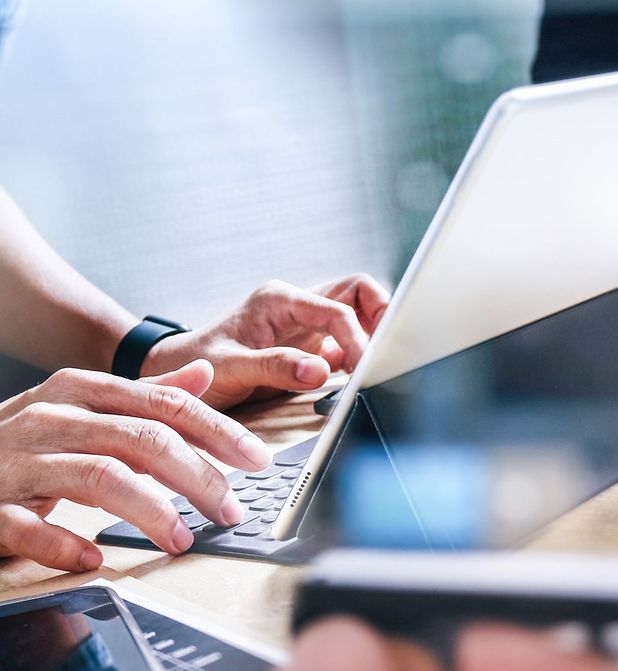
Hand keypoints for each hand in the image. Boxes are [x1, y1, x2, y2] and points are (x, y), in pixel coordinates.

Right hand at [0, 360, 270, 571]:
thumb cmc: (25, 442)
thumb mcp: (86, 408)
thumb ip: (146, 396)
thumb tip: (204, 373)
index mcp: (82, 391)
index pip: (165, 405)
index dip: (218, 431)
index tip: (257, 459)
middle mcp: (53, 417)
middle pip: (143, 439)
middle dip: (198, 476)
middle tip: (231, 510)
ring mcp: (19, 460)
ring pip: (100, 476)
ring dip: (151, 510)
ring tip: (182, 537)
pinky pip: (28, 526)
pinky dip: (65, 544)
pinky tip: (95, 558)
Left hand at [141, 274, 389, 411]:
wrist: (178, 375)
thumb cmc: (197, 365)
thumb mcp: (231, 368)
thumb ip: (276, 367)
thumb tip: (321, 371)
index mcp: (279, 300)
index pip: (337, 308)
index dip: (358, 336)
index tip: (364, 367)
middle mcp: (297, 306)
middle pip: (357, 292)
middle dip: (380, 316)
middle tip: (386, 352)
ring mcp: (306, 325)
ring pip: (358, 312)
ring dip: (373, 333)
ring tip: (375, 365)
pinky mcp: (309, 346)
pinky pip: (346, 341)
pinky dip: (359, 356)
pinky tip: (357, 377)